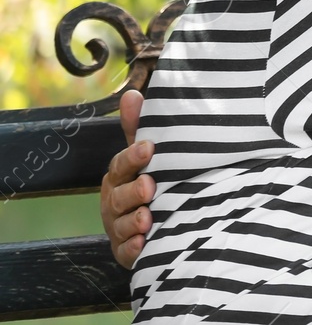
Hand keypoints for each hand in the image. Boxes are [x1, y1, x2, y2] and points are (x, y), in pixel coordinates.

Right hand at [99, 90, 154, 269]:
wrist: (163, 221)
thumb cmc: (153, 181)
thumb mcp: (146, 156)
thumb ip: (138, 129)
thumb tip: (132, 94)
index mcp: (120, 176)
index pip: (121, 165)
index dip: (133, 157)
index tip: (149, 148)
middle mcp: (115, 202)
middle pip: (118, 197)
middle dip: (133, 192)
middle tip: (150, 187)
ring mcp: (120, 227)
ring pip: (121, 225)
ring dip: (134, 221)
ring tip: (149, 218)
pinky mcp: (128, 251)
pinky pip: (127, 251)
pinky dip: (134, 247)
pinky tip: (145, 241)